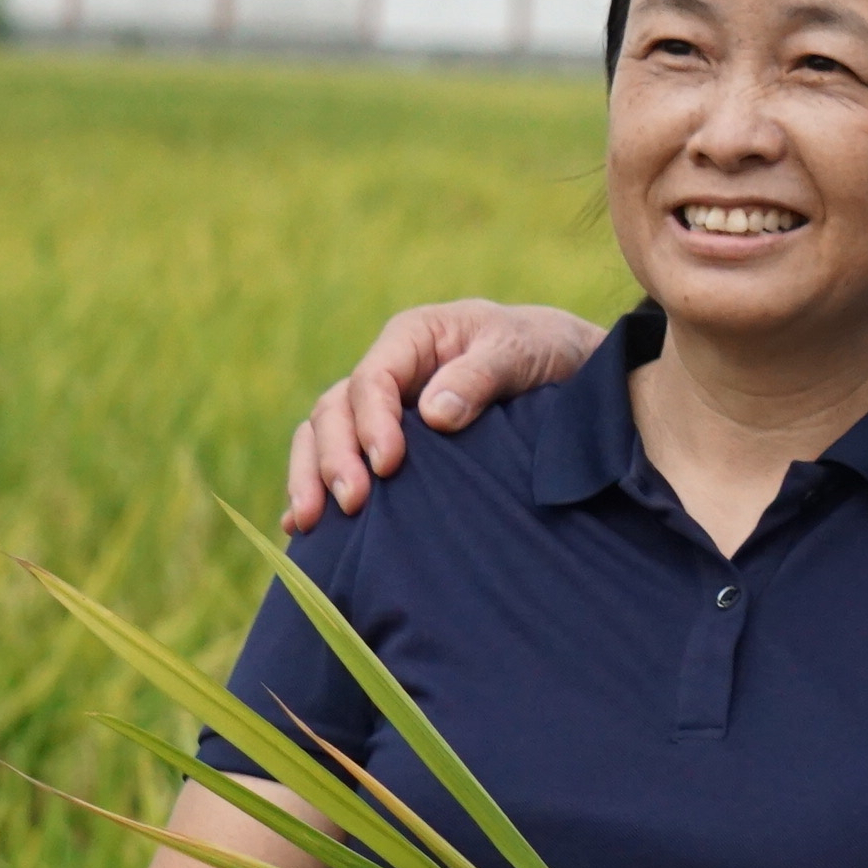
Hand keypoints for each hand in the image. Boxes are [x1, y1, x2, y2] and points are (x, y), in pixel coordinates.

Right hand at [282, 299, 608, 531]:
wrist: (563, 364)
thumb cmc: (539, 348)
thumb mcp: (519, 352)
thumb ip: (479, 377)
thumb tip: (433, 413)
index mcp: (412, 339)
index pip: (373, 380)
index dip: (372, 423)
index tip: (388, 464)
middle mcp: (387, 372)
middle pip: (336, 411)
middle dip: (334, 457)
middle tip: (352, 503)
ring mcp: (381, 408)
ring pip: (324, 436)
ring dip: (312, 476)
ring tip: (310, 522)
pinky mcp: (385, 441)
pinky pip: (339, 460)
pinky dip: (316, 488)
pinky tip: (304, 529)